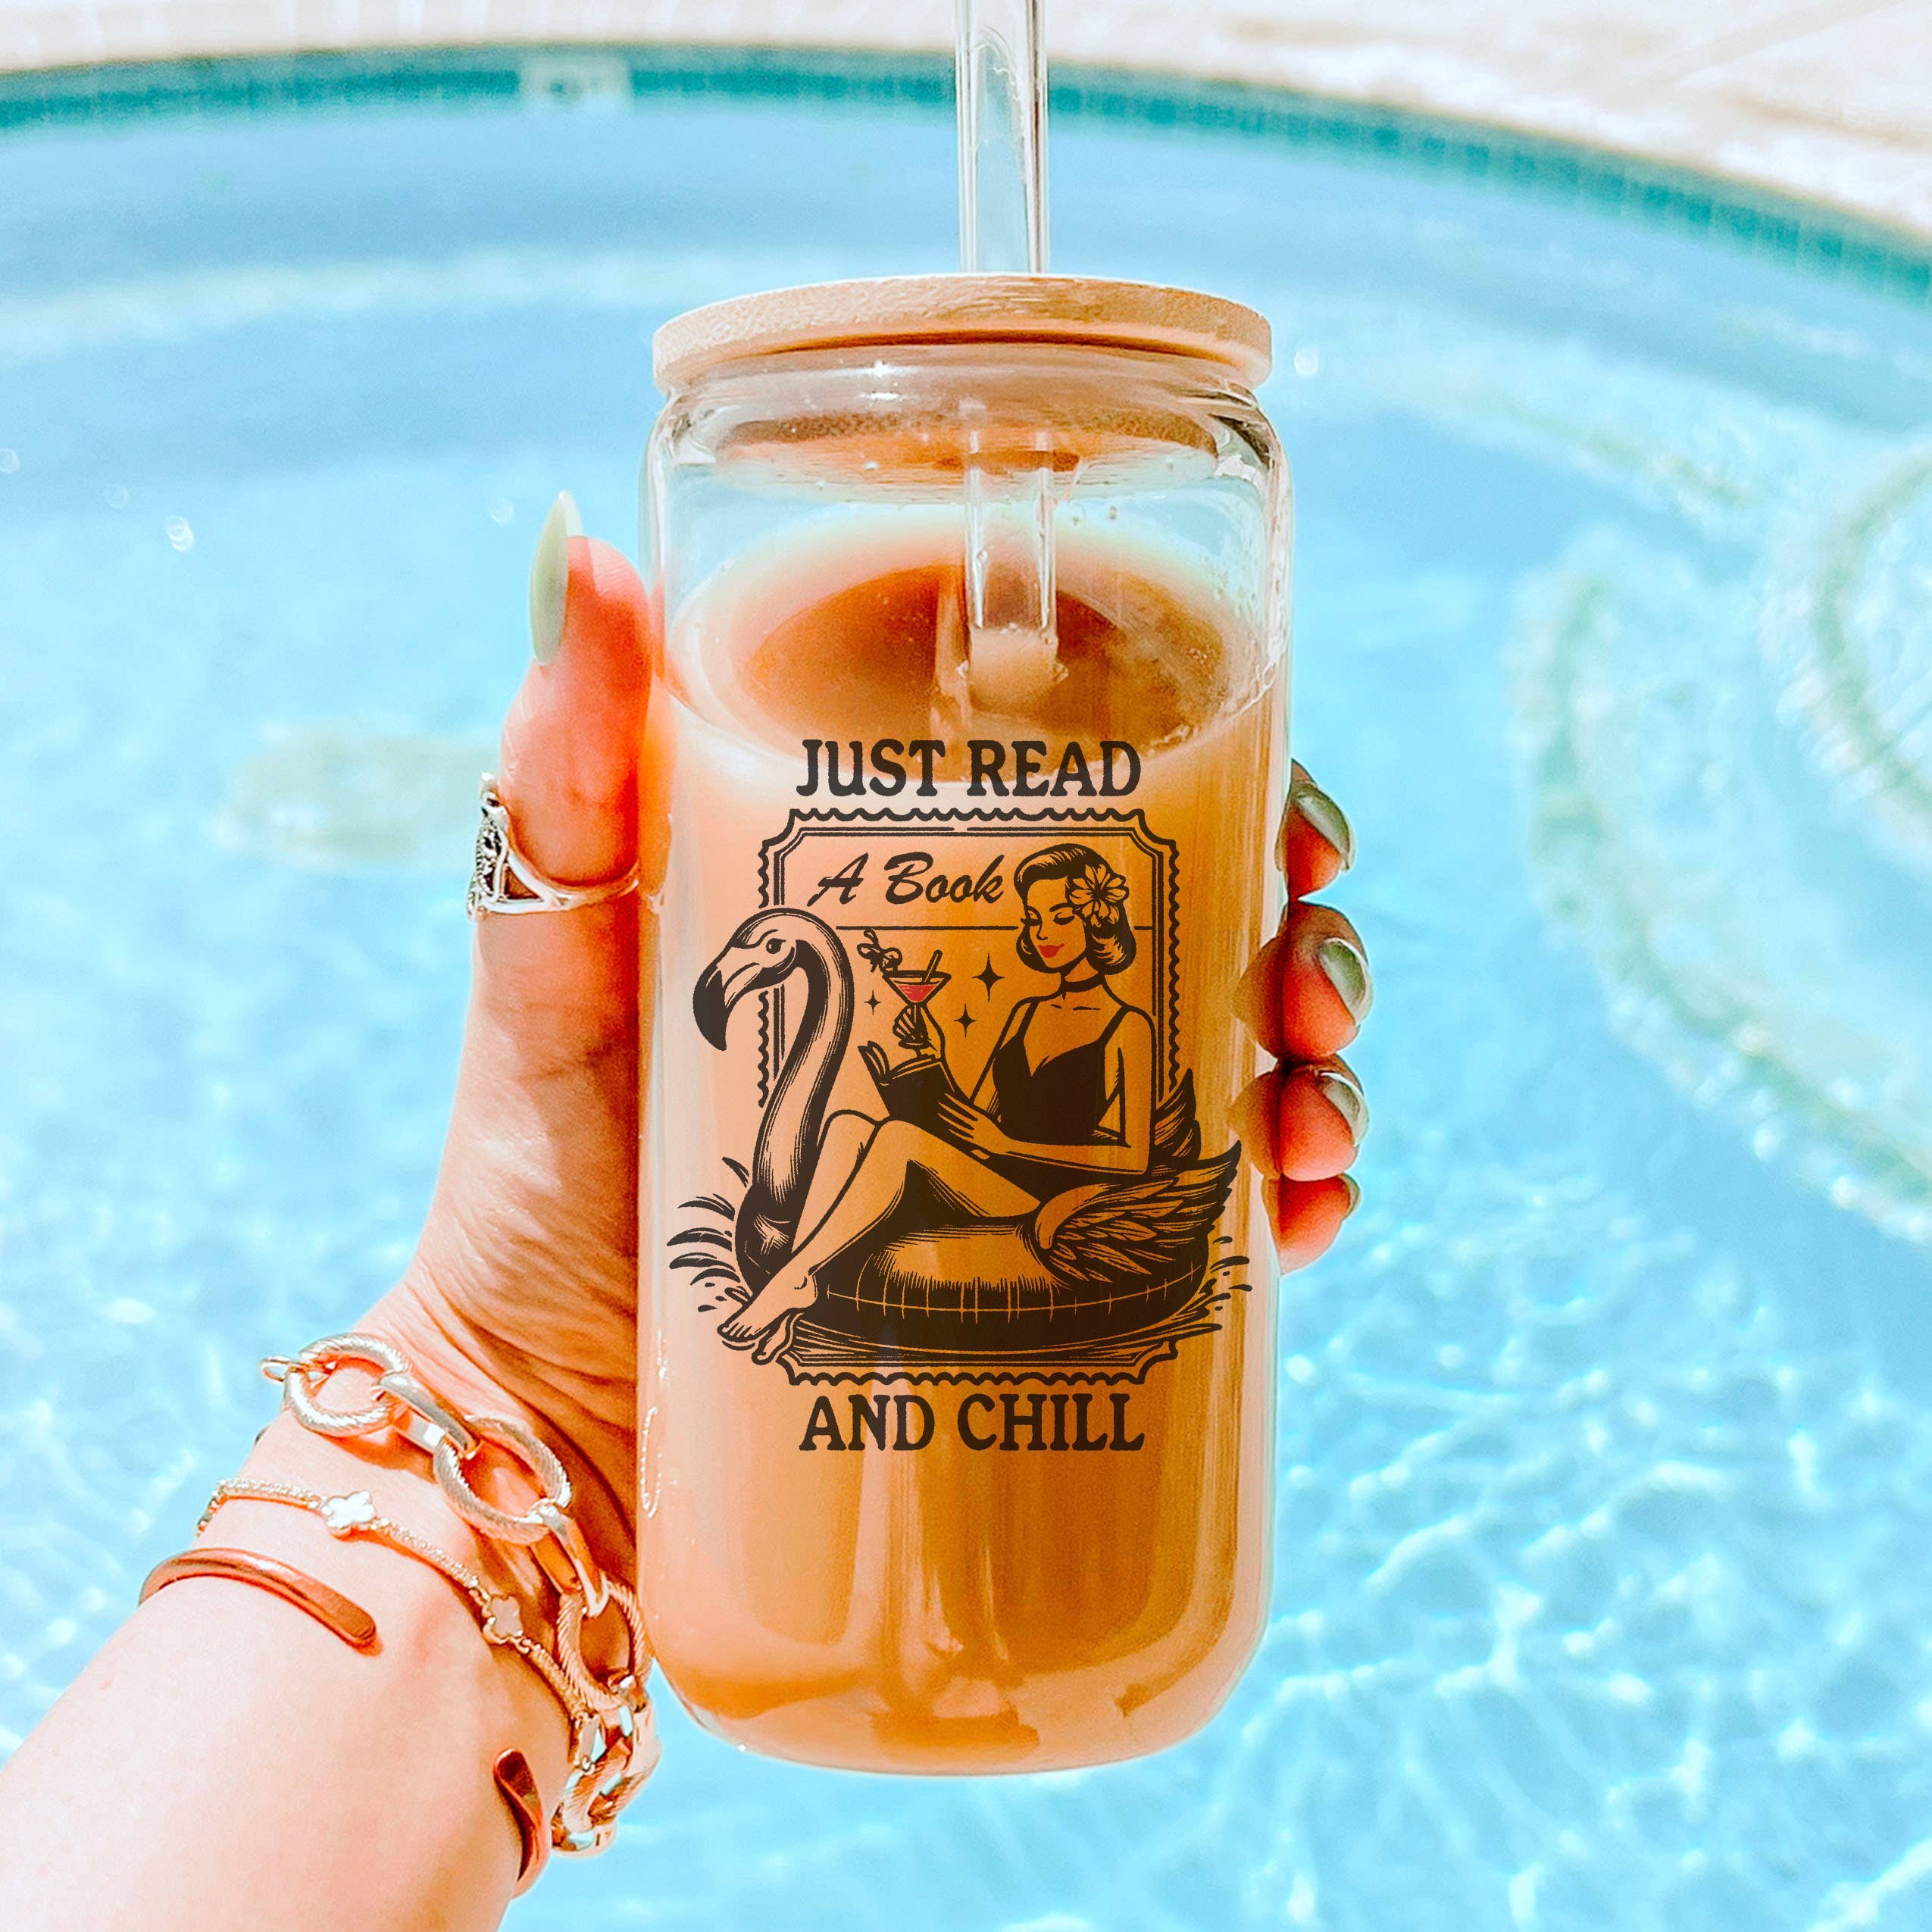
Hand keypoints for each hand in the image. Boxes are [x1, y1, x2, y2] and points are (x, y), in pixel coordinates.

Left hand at [360, 500, 1366, 1577]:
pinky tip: (1307, 1211)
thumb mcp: (556, 951)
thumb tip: (581, 539)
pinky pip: (1207, 1217)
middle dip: (1305, 932)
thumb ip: (562, 771)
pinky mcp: (1042, 1264)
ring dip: (1320, 1065)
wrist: (554, 1412)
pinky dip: (1290, 1200)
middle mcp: (987, 1004)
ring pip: (1234, 1060)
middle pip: (1204, 923)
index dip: (1231, 775)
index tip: (1288, 804)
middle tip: (1310, 978)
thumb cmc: (539, 1170)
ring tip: (1315, 1115)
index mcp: (907, 897)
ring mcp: (1028, 1136)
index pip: (1101, 793)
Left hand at [936, 1093, 1010, 1157]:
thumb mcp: (988, 1119)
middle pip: (960, 1115)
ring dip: (949, 1120)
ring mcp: (975, 1133)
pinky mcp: (974, 1141)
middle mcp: (978, 1124)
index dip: (956, 1102)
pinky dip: (955, 1132)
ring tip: (940, 1114)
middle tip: (940, 1103)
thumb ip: (977, 1115)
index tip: (948, 1096)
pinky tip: (949, 1128)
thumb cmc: (996, 1130)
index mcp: (982, 1116)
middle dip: (949, 1109)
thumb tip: (967, 1109)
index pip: (966, 1107)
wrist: (1003, 1144)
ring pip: (958, 1125)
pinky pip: (962, 1136)